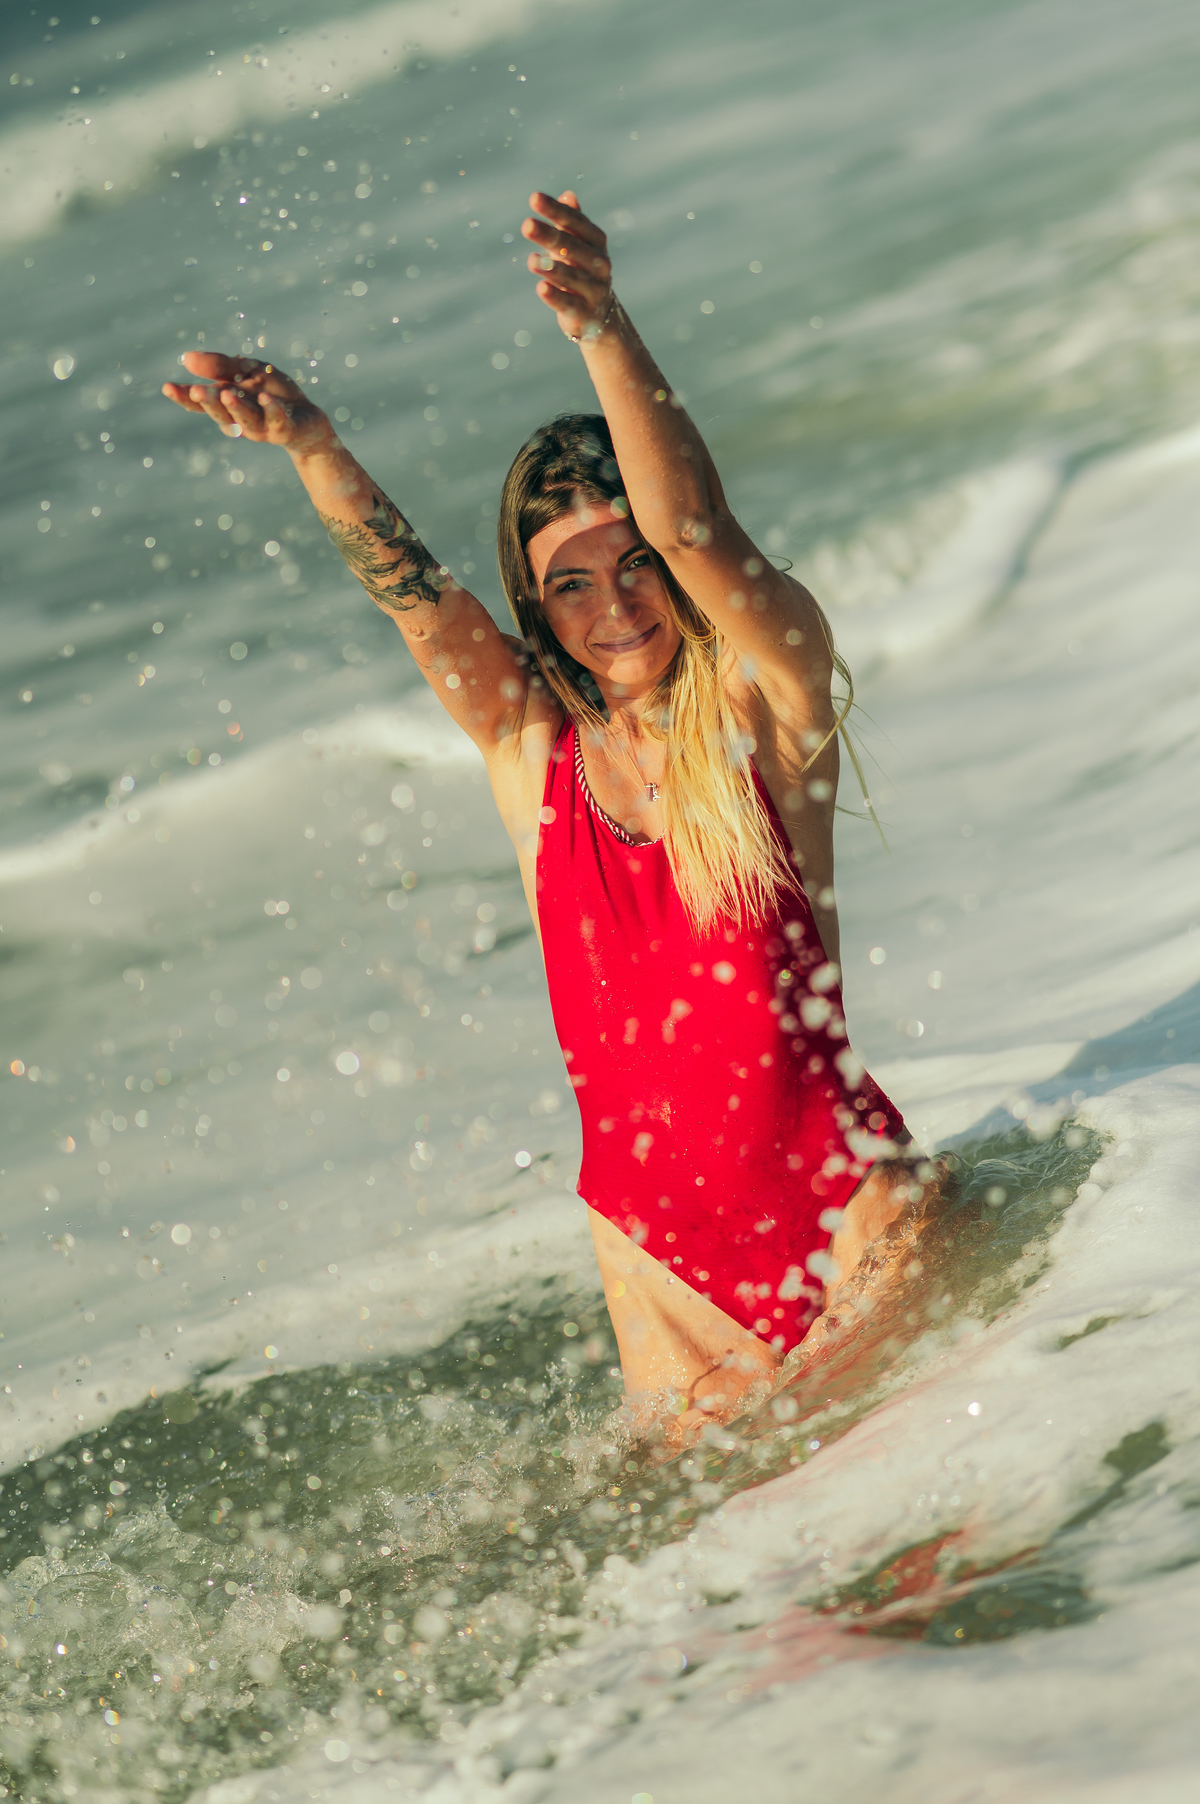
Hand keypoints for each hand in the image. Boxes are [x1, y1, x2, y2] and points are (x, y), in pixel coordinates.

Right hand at [161, 352, 335, 455]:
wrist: (308, 420)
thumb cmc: (273, 393)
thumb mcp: (248, 371)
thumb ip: (221, 365)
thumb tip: (186, 358)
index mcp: (227, 405)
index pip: (201, 403)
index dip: (184, 397)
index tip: (167, 387)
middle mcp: (240, 420)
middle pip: (221, 413)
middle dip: (209, 402)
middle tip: (195, 391)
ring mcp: (262, 428)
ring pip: (246, 419)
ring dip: (236, 406)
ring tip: (226, 392)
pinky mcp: (285, 431)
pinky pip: (278, 422)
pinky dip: (272, 411)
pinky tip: (267, 400)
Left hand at [521, 190, 614, 342]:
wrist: (600, 315)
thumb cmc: (582, 271)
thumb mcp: (578, 245)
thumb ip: (571, 223)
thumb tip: (567, 195)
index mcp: (597, 242)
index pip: (576, 222)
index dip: (556, 210)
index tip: (534, 198)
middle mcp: (600, 264)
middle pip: (572, 247)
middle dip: (549, 236)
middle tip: (526, 225)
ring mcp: (594, 290)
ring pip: (571, 277)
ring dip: (551, 268)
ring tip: (531, 260)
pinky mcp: (585, 314)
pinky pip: (569, 304)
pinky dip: (555, 296)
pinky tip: (541, 288)